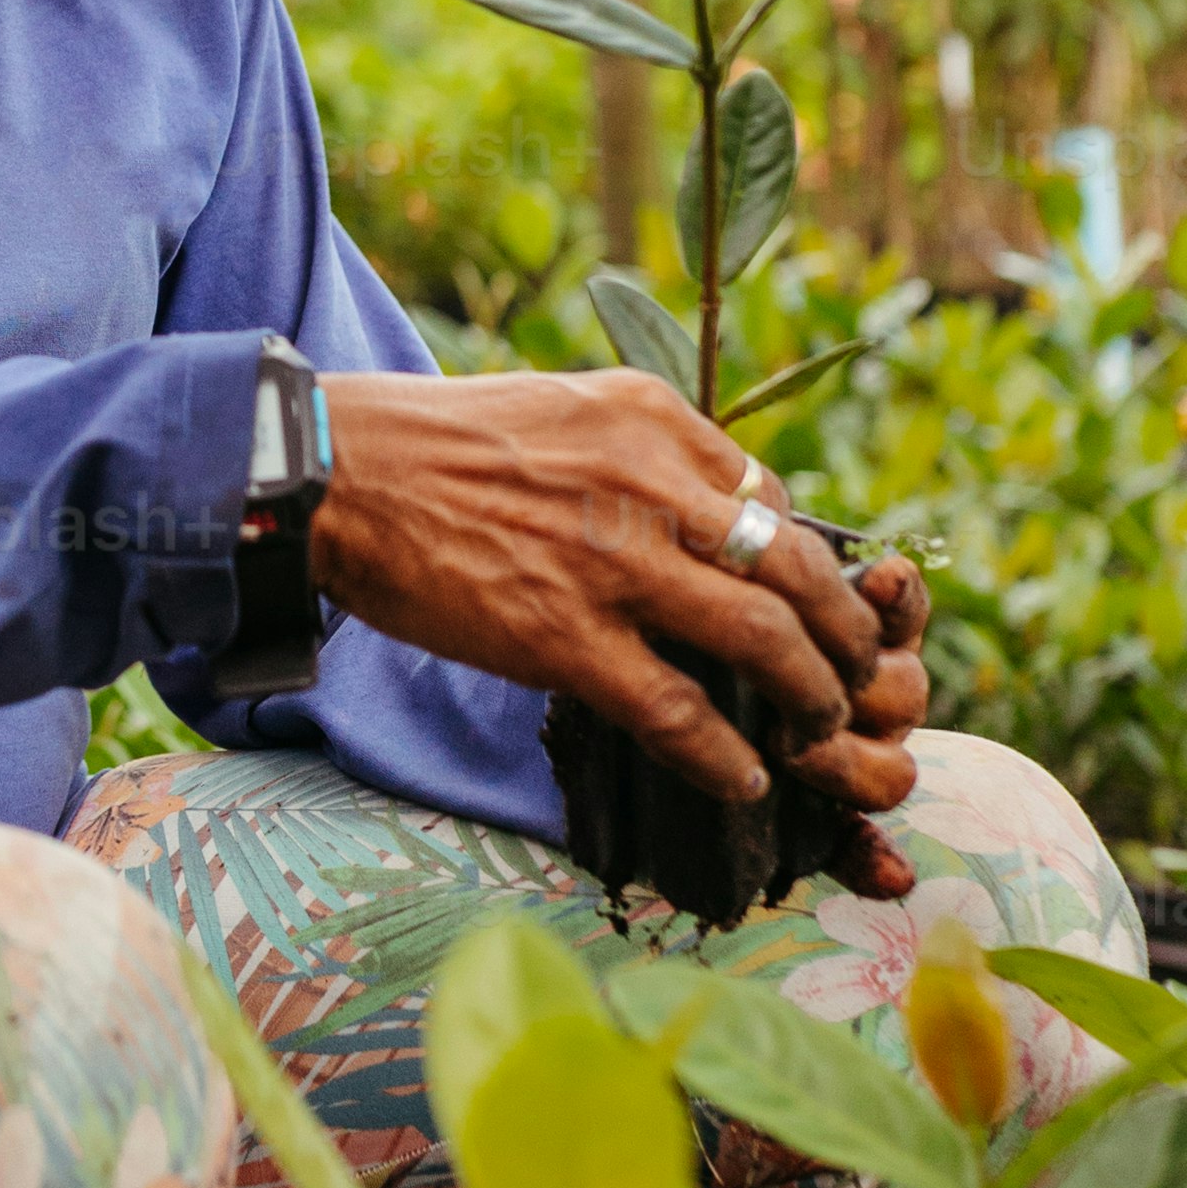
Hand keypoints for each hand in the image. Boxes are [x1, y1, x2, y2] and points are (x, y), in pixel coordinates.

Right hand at [311, 367, 922, 862]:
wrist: (332, 472)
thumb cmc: (434, 445)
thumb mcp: (563, 409)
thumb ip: (640, 454)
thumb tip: (708, 515)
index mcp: (650, 417)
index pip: (772, 496)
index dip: (805, 564)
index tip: (806, 607)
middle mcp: (648, 481)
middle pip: (796, 567)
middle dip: (844, 635)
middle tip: (855, 678)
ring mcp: (611, 563)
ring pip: (763, 639)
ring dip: (811, 696)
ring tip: (820, 732)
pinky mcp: (563, 637)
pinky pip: (678, 711)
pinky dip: (728, 754)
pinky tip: (746, 778)